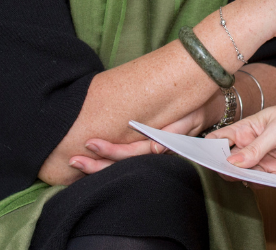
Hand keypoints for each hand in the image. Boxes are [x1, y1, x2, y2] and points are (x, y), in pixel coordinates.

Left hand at [66, 109, 203, 174]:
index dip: (110, 151)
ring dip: (96, 166)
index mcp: (161, 147)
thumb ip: (173, 132)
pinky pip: (123, 162)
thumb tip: (154, 147)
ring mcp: (148, 154)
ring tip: (74, 162)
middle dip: (96, 165)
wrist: (202, 108)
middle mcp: (152, 154)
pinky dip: (105, 163)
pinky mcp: (144, 149)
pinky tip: (90, 162)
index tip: (90, 144)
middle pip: (121, 166)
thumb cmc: (193, 111)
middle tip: (73, 159)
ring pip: (120, 167)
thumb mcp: (188, 118)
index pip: (132, 154)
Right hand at [210, 86, 275, 176]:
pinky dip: (260, 185)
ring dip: (241, 179)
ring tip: (236, 179)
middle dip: (222, 168)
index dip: (205, 150)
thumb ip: (255, 148)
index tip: (194, 158)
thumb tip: (231, 162)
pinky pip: (265, 183)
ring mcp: (265, 161)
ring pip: (245, 175)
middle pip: (229, 162)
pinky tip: (256, 185)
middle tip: (216, 173)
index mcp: (246, 129)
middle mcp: (252, 146)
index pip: (218, 141)